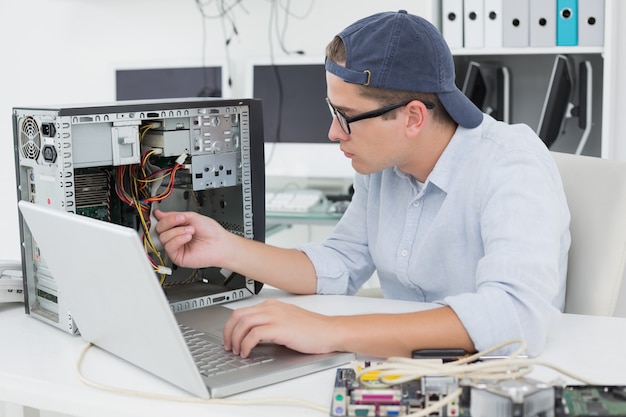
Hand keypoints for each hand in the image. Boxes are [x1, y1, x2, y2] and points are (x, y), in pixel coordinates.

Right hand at [154, 209, 229, 268]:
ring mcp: (176, 247)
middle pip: (160, 229)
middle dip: (170, 222)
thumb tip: (159, 214)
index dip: (166, 217)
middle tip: (182, 220)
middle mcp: (175, 237)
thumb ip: (174, 215)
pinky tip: (188, 237)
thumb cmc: (211, 232)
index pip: (162, 222)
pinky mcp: (176, 256)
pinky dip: (178, 240)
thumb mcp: (192, 217)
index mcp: (177, 227)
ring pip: (163, 237)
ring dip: (177, 231)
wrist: (219, 243)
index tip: (175, 215)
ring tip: (190, 231)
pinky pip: (169, 246)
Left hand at [223, 299, 337, 357]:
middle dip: (228, 332)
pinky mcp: (280, 328)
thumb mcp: (287, 321)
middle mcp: (271, 308)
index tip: (229, 337)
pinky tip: (247, 353)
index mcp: (272, 306)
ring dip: (235, 339)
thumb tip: (253, 336)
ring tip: (236, 351)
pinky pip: (253, 335)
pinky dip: (246, 345)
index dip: (231, 326)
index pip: (242, 311)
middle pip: (238, 315)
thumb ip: (270, 324)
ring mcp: (275, 317)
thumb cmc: (312, 329)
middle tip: (228, 345)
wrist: (329, 331)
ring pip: (243, 323)